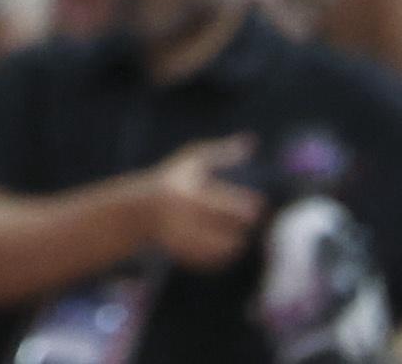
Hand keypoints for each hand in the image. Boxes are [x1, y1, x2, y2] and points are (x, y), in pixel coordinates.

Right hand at [130, 135, 264, 270]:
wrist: (141, 209)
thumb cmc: (174, 177)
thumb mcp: (193, 159)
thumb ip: (223, 152)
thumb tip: (253, 141)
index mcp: (188, 194)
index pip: (225, 205)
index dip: (247, 206)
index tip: (260, 205)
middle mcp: (183, 218)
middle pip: (225, 227)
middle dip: (243, 226)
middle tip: (256, 221)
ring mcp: (182, 238)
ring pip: (220, 248)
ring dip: (237, 243)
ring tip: (243, 236)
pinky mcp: (183, 254)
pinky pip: (211, 260)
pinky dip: (224, 256)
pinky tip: (231, 248)